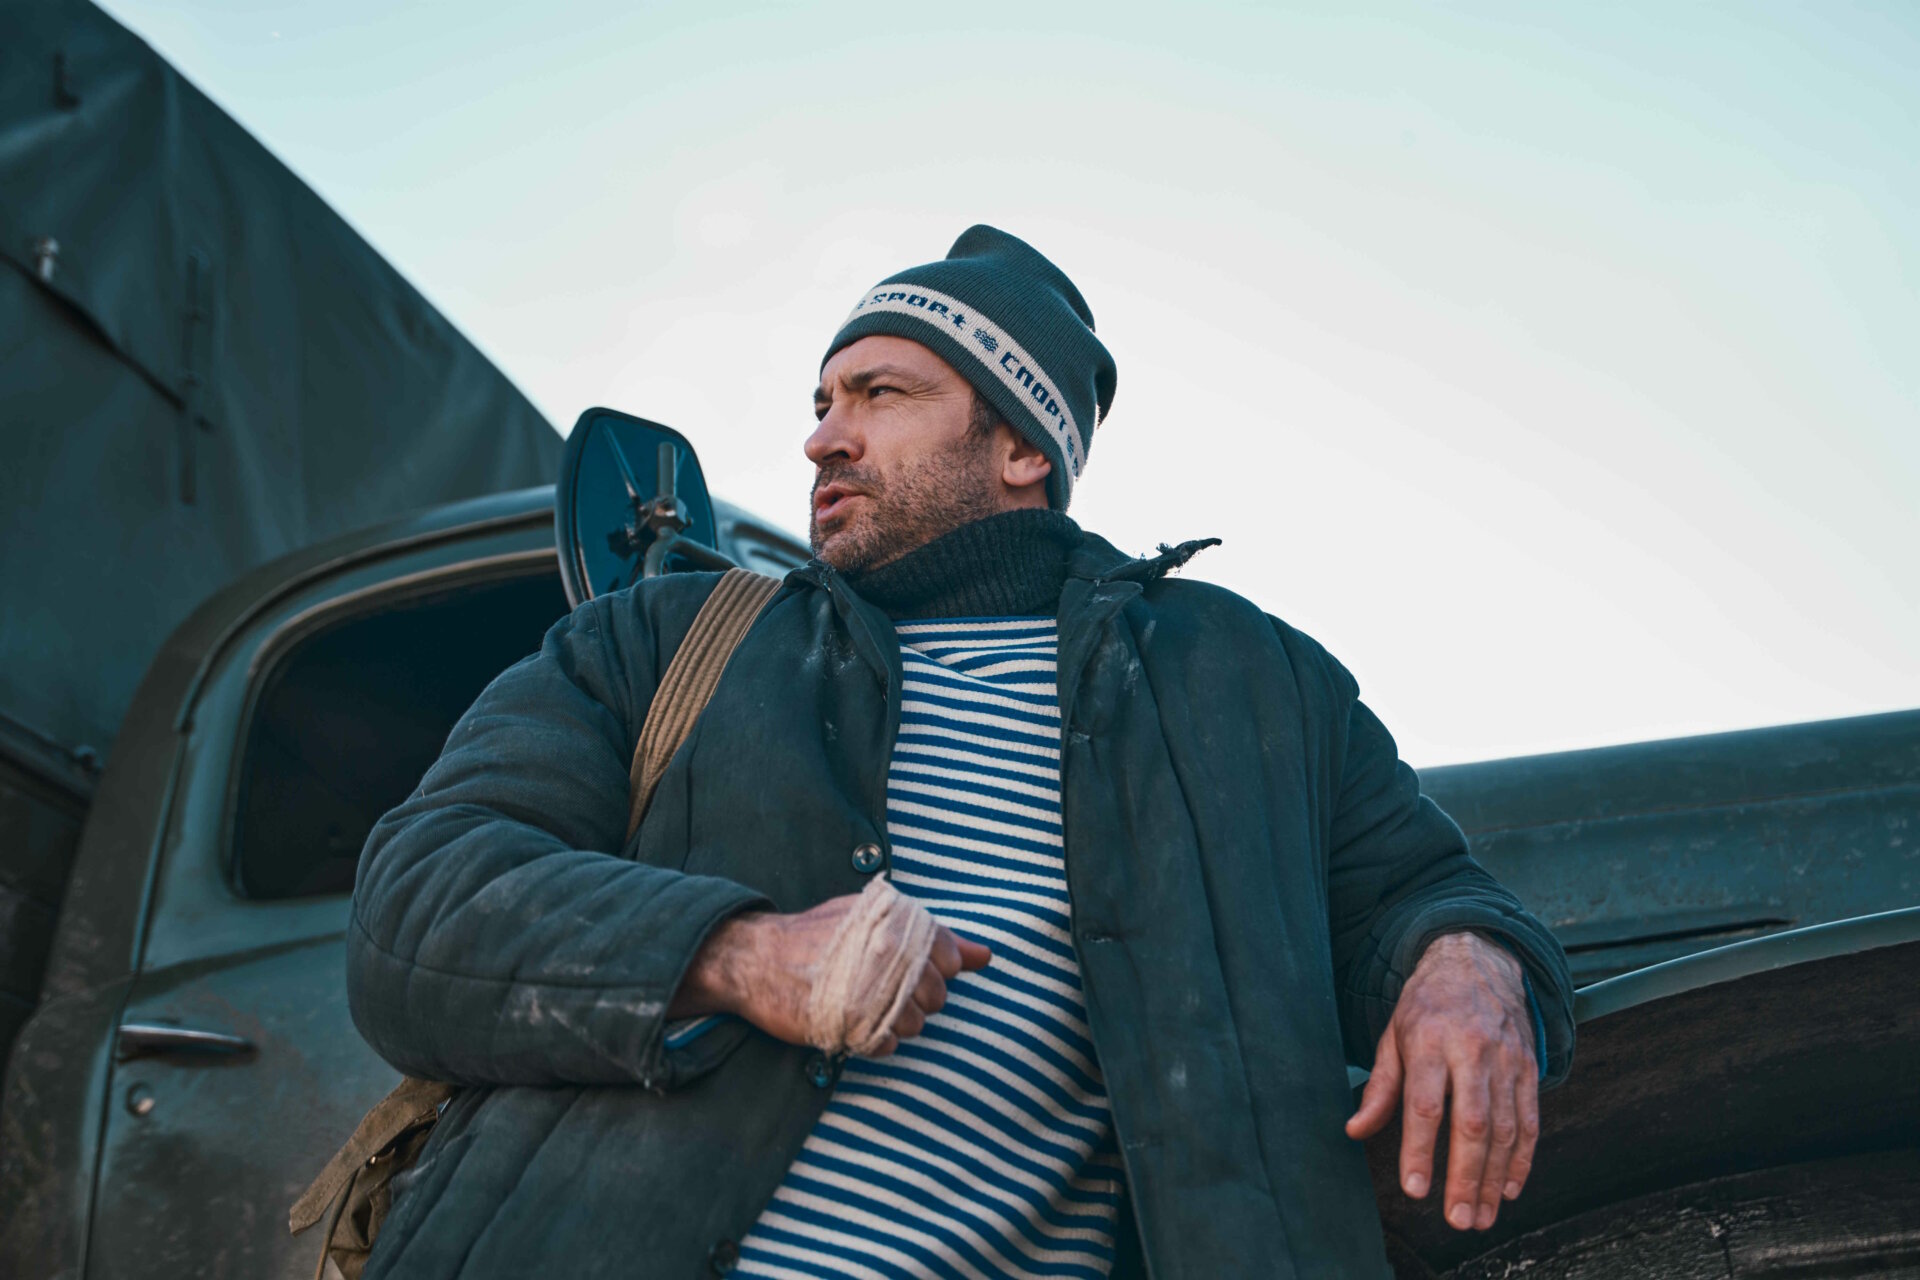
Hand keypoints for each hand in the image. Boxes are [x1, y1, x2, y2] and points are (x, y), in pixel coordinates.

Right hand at [669, 892, 990, 1053]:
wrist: (756, 959)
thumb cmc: (818, 935)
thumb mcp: (874, 918)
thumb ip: (931, 935)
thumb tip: (986, 956)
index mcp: (894, 925)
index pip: (947, 957)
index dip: (932, 967)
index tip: (907, 966)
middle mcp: (886, 957)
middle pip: (936, 996)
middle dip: (916, 997)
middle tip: (881, 988)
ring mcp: (867, 994)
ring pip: (915, 1024)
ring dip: (896, 1021)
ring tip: (865, 1005)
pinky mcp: (847, 1026)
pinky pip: (886, 1045)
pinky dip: (876, 1040)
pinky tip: (855, 1023)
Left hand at [1345, 931, 1538, 1231]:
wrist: (1477, 961)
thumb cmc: (1426, 1005)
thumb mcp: (1393, 1035)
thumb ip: (1380, 1087)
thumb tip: (1355, 1131)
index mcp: (1429, 1040)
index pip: (1424, 1105)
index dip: (1419, 1150)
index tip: (1415, 1190)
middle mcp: (1472, 1051)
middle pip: (1471, 1124)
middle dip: (1465, 1177)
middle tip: (1457, 1220)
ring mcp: (1506, 1059)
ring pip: (1504, 1128)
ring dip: (1493, 1178)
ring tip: (1480, 1216)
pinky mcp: (1529, 1067)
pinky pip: (1529, 1120)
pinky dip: (1522, 1158)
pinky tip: (1509, 1188)